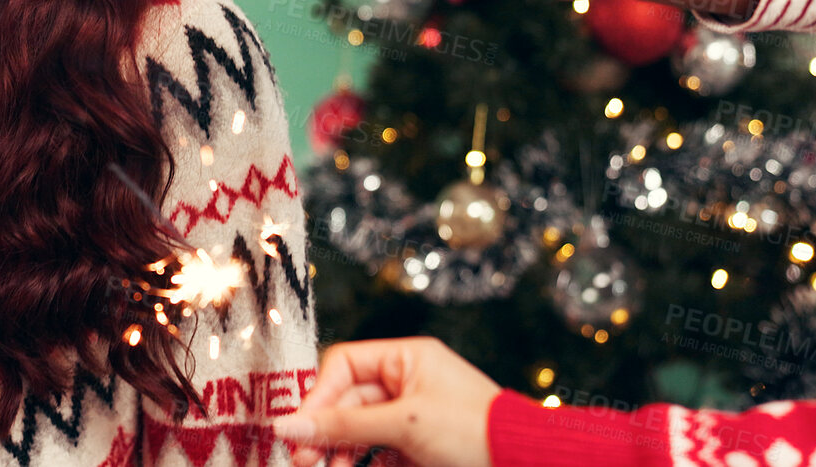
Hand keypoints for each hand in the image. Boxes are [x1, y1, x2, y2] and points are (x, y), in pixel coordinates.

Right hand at [272, 337, 501, 466]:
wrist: (526, 462)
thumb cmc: (474, 431)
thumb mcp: (403, 424)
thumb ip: (343, 426)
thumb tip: (289, 425)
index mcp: (407, 358)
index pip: (345, 365)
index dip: (318, 395)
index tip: (299, 427)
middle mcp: (409, 381)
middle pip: (349, 400)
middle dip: (324, 430)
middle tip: (301, 459)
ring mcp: (416, 415)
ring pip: (362, 428)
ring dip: (339, 450)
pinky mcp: (422, 446)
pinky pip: (380, 450)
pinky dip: (362, 461)